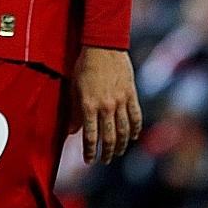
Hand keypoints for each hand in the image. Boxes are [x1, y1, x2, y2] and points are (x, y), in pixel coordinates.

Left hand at [69, 45, 142, 163]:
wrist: (103, 47)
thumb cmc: (84, 66)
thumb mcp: (74, 88)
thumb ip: (74, 111)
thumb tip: (71, 132)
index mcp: (89, 105)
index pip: (90, 135)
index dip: (90, 151)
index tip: (89, 160)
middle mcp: (106, 106)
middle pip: (109, 137)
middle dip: (106, 152)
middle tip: (103, 160)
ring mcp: (121, 101)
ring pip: (124, 131)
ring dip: (121, 145)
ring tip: (116, 153)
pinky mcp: (132, 95)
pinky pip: (136, 117)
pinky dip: (135, 130)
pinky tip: (132, 138)